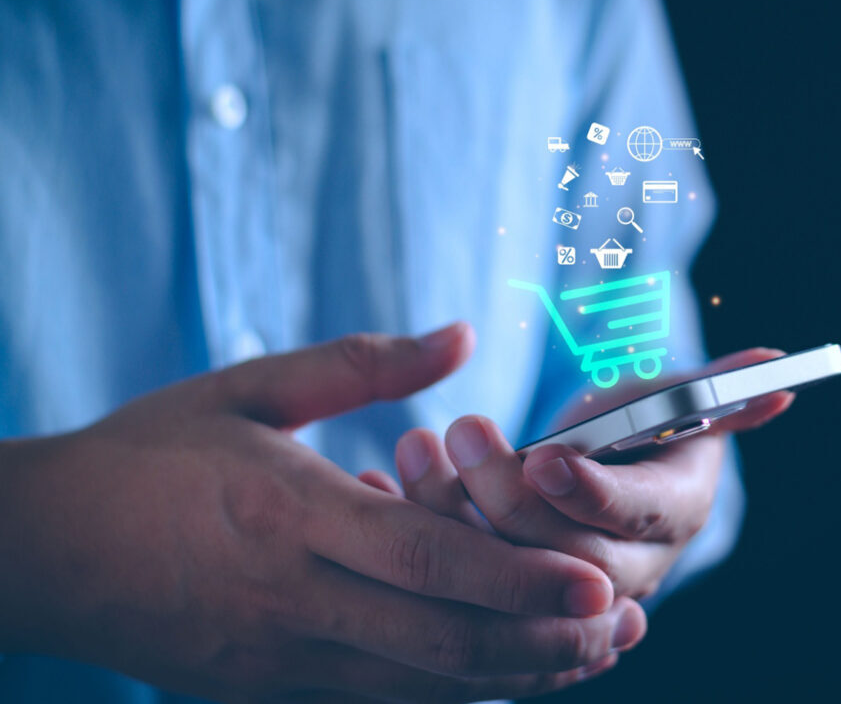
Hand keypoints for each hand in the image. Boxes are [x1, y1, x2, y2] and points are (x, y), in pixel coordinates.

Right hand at [0, 324, 645, 702]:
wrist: (36, 552)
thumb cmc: (146, 455)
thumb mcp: (248, 388)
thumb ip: (364, 364)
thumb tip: (464, 336)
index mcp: (288, 513)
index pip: (424, 558)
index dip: (517, 576)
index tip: (595, 580)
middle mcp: (290, 600)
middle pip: (437, 641)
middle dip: (538, 640)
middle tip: (620, 625)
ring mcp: (275, 661)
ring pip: (416, 688)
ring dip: (508, 676)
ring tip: (587, 656)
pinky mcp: (264, 691)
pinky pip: (376, 701)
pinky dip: (449, 692)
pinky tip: (501, 673)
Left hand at [390, 349, 793, 600]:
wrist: (601, 468)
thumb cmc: (638, 419)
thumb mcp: (676, 396)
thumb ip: (722, 385)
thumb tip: (778, 365)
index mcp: (672, 517)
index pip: (637, 522)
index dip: (592, 494)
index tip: (543, 456)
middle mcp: (624, 570)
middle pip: (564, 562)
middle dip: (506, 501)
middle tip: (460, 430)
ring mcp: (561, 589)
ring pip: (502, 577)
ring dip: (451, 514)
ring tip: (416, 445)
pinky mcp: (502, 592)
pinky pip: (456, 581)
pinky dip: (415, 535)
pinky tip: (384, 482)